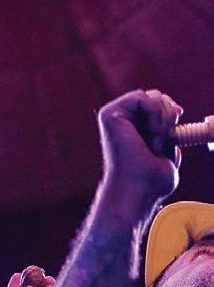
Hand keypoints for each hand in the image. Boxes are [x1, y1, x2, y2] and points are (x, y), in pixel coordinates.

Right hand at [98, 89, 182, 203]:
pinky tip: (152, 133)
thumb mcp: (166, 150)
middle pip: (155, 96)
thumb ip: (168, 131)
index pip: (156, 104)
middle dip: (169, 112)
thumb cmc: (150, 181)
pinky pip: (141, 97)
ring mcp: (112, 117)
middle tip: (168, 134)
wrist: (136, 190)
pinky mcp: (108, 115)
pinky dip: (155, 113)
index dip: (171, 110)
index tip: (177, 124)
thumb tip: (175, 110)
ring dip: (163, 117)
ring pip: (151, 96)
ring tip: (157, 139)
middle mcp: (119, 122)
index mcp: (130, 130)